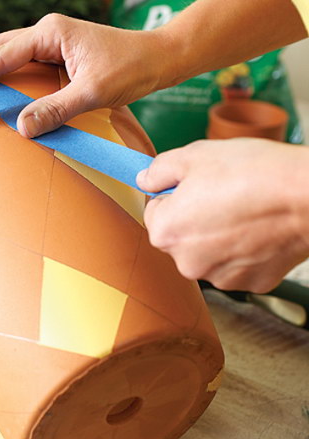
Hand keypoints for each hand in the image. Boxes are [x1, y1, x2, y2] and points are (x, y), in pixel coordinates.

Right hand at [0, 12, 162, 136]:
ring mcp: (56, 41)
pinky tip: (13, 97)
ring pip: (16, 56)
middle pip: (4, 49)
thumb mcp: (92, 92)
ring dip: (1, 74)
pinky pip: (30, 64)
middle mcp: (49, 31)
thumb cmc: (130, 68)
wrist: (158, 58)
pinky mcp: (62, 53)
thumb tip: (21, 126)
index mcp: (52, 31)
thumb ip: (56, 109)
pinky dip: (17, 79)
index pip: (5, 52)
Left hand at [138, 137, 308, 289]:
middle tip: (222, 191)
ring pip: (210, 251)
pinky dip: (245, 248)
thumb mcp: (195, 154)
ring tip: (245, 206)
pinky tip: (259, 226)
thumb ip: (160, 169)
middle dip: (195, 215)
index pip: (155, 211)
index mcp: (168, 232)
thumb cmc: (250, 172)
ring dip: (220, 234)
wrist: (301, 196)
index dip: (174, 192)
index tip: (195, 182)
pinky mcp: (251, 284)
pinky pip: (238, 263)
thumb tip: (145, 179)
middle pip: (182, 236)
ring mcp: (221, 278)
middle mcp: (189, 264)